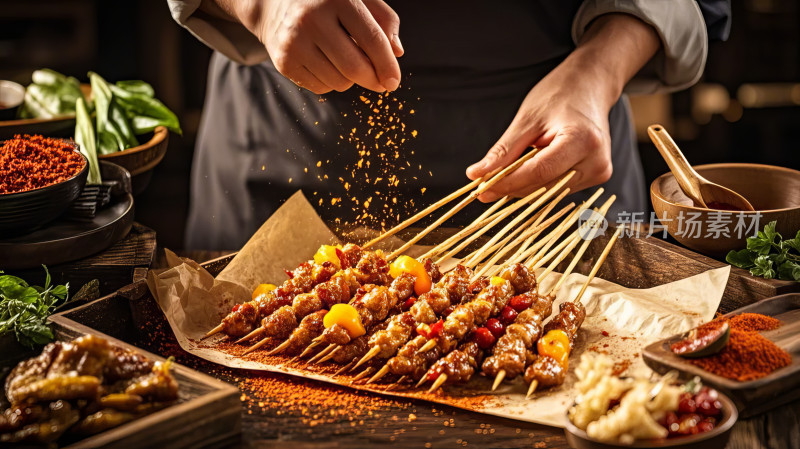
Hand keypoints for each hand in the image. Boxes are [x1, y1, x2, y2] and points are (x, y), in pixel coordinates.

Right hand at [236, 0, 402, 93]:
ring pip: (339, 82)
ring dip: (350, 80)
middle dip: (373, 80)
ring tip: (344, 61)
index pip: (371, 39)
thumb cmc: (326, 2)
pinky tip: (325, 64)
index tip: (394, 81)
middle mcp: (312, 19)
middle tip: (380, 83)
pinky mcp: (284, 62)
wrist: (274, 5)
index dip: (387, 65)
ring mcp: (295, 42)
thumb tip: (397, 52)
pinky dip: (330, 82)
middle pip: (355, 67)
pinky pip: (321, 88)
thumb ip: (383, 19)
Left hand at [466, 14, 659, 201]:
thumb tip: (476, 175)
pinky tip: (522, 175)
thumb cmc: (559, 94)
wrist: (591, 86)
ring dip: (522, 188)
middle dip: (510, 188)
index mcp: (582, 140)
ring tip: (499, 179)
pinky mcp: (597, 176)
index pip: (538, 172)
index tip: (480, 189)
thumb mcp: (527, 118)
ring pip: (550, 192)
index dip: (507, 183)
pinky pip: (558, 188)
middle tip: (481, 188)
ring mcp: (599, 171)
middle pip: (544, 187)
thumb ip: (504, 151)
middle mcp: (596, 161)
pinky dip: (537, 184)